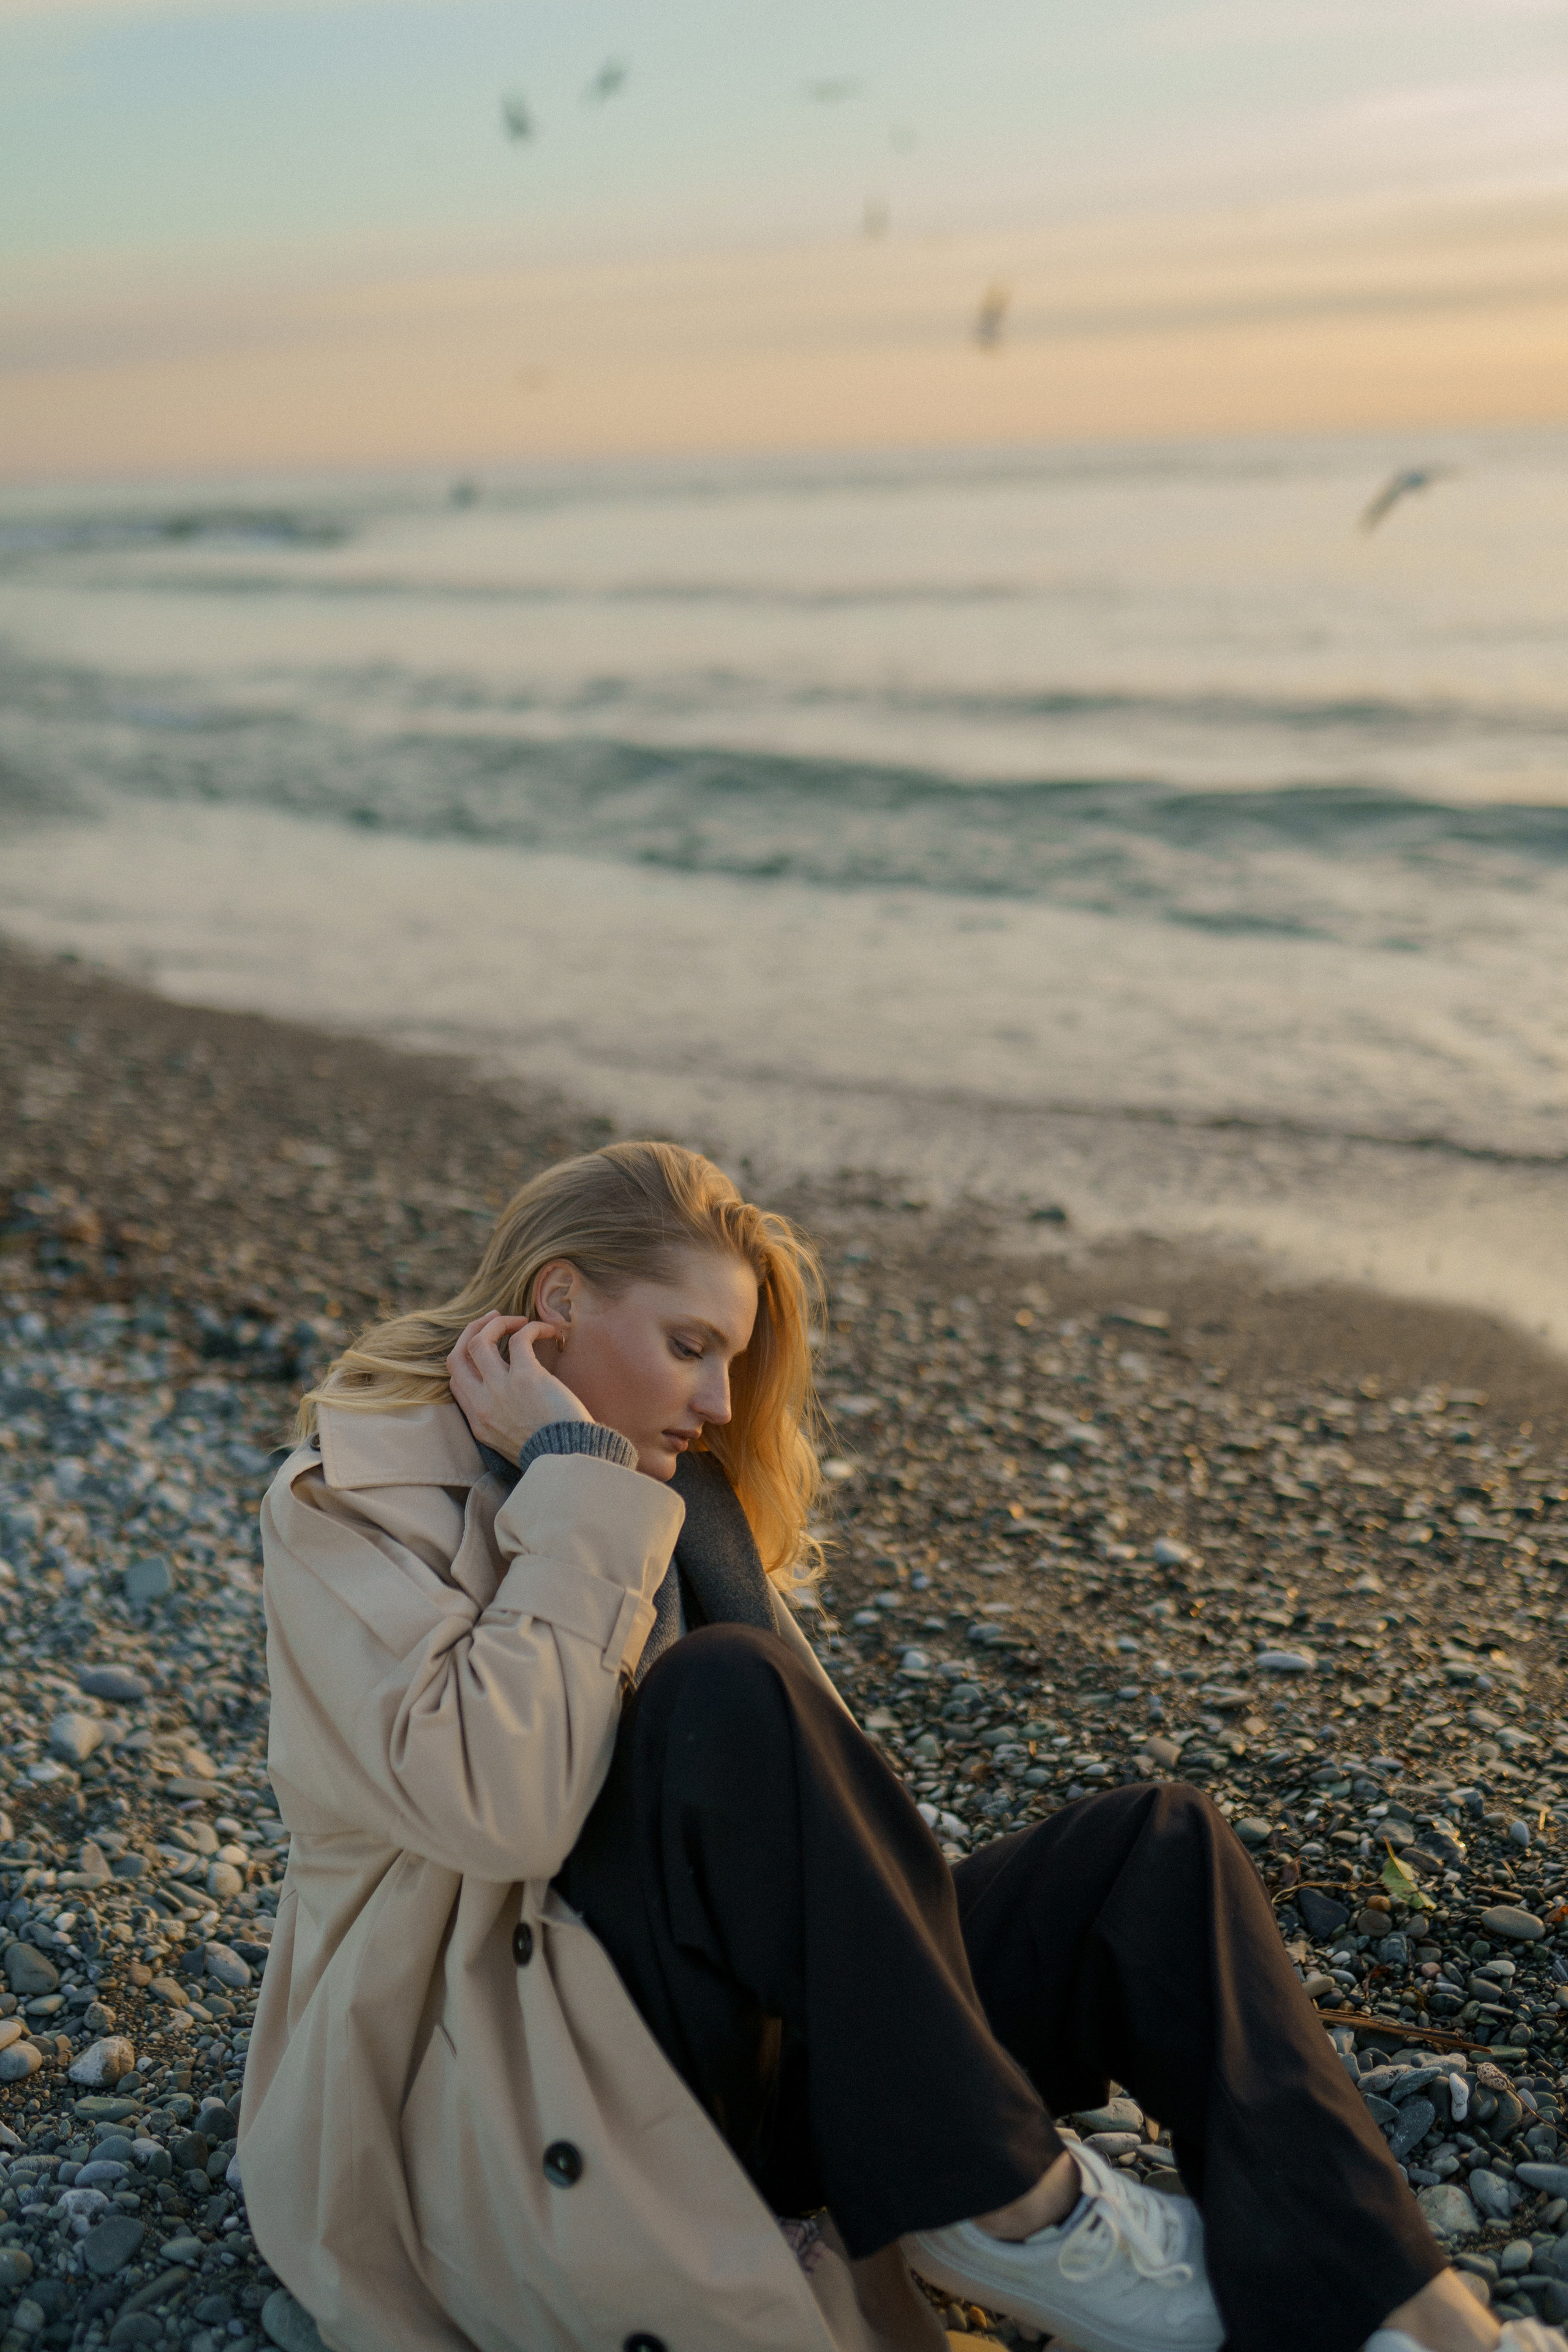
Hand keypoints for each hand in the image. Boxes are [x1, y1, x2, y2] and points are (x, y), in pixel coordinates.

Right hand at [445, 1313, 591, 1462]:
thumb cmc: (553, 1451)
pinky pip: (519, 1339)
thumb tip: (512, 1397)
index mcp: (478, 1422)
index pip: (456, 1381)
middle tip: (493, 1319)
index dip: (467, 1358)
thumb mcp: (512, 1442)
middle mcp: (482, 1404)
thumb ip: (502, 1420)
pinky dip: (531, 1328)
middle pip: (457, 1356)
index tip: (487, 1347)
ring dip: (497, 1323)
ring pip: (480, 1341)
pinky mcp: (525, 1377)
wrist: (570, 1461)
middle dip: (472, 1331)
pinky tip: (547, 1331)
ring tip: (518, 1320)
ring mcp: (501, 1389)